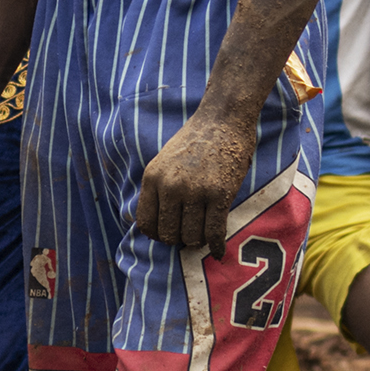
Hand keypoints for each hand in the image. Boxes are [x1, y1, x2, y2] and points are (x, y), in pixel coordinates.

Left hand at [129, 107, 255, 250]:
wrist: (223, 119)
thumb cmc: (194, 141)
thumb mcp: (163, 161)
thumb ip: (156, 189)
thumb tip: (148, 224)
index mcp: (153, 178)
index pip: (146, 224)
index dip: (157, 235)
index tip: (168, 233)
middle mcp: (171, 186)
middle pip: (168, 234)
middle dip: (179, 239)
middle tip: (189, 234)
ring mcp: (196, 191)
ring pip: (192, 237)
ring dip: (198, 241)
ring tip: (203, 235)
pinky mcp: (220, 194)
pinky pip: (214, 231)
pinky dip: (216, 246)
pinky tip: (218, 251)